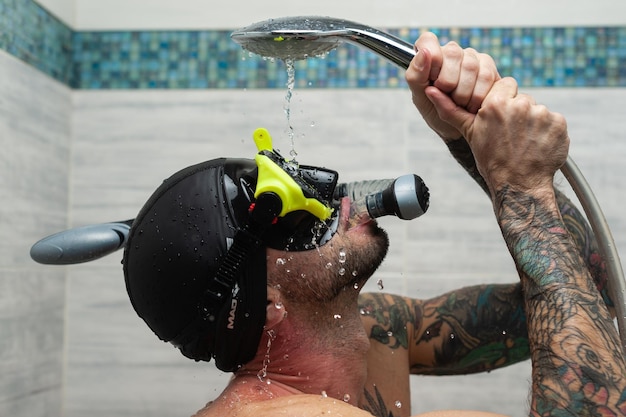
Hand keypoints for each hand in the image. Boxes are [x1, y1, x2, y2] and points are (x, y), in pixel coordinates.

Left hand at [406, 32, 499, 141]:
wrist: (458, 128)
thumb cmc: (437, 111)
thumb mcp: (420, 98)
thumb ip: (416, 76)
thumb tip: (423, 53)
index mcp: (430, 57)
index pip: (428, 41)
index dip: (431, 58)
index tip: (433, 78)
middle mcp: (451, 53)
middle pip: (452, 53)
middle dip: (448, 82)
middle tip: (447, 96)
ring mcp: (471, 58)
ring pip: (471, 65)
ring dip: (463, 92)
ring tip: (459, 103)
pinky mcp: (488, 66)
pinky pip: (486, 75)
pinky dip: (477, 95)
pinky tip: (472, 103)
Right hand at [426, 77, 568, 195]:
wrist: (518, 185)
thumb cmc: (492, 161)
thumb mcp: (470, 133)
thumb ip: (451, 109)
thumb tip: (430, 90)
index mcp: (497, 104)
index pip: (505, 85)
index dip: (504, 100)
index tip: (502, 119)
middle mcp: (520, 105)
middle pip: (522, 98)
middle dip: (518, 112)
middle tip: (512, 135)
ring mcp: (542, 114)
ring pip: (538, 110)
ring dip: (534, 122)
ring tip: (524, 142)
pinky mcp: (558, 124)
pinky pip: (553, 121)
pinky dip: (548, 132)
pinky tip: (538, 145)